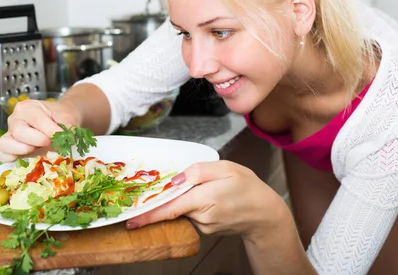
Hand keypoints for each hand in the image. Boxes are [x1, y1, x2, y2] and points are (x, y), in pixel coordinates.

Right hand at [0, 99, 79, 162]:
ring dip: (23, 151)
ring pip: (5, 144)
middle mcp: (16, 118)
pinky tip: (27, 158)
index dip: (50, 131)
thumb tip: (67, 140)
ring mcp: (9, 133)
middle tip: (49, 142)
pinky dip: (12, 159)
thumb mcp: (68, 117)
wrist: (60, 120)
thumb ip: (67, 127)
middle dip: (37, 141)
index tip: (61, 137)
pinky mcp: (8, 147)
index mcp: (29, 107)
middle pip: (18, 132)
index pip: (36, 120)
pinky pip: (1, 155)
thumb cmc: (61, 117)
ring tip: (37, 150)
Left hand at [126, 160, 285, 236]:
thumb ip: (198, 171)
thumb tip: (175, 180)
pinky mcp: (205, 229)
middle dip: (167, 196)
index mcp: (205, 199)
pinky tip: (209, 197)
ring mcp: (203, 226)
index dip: (149, 214)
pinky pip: (191, 213)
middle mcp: (201, 217)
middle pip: (173, 205)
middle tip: (174, 186)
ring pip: (182, 209)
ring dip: (183, 198)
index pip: (170, 208)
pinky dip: (192, 204)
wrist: (265, 215)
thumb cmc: (248, 188)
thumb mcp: (226, 168)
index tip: (131, 219)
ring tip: (207, 188)